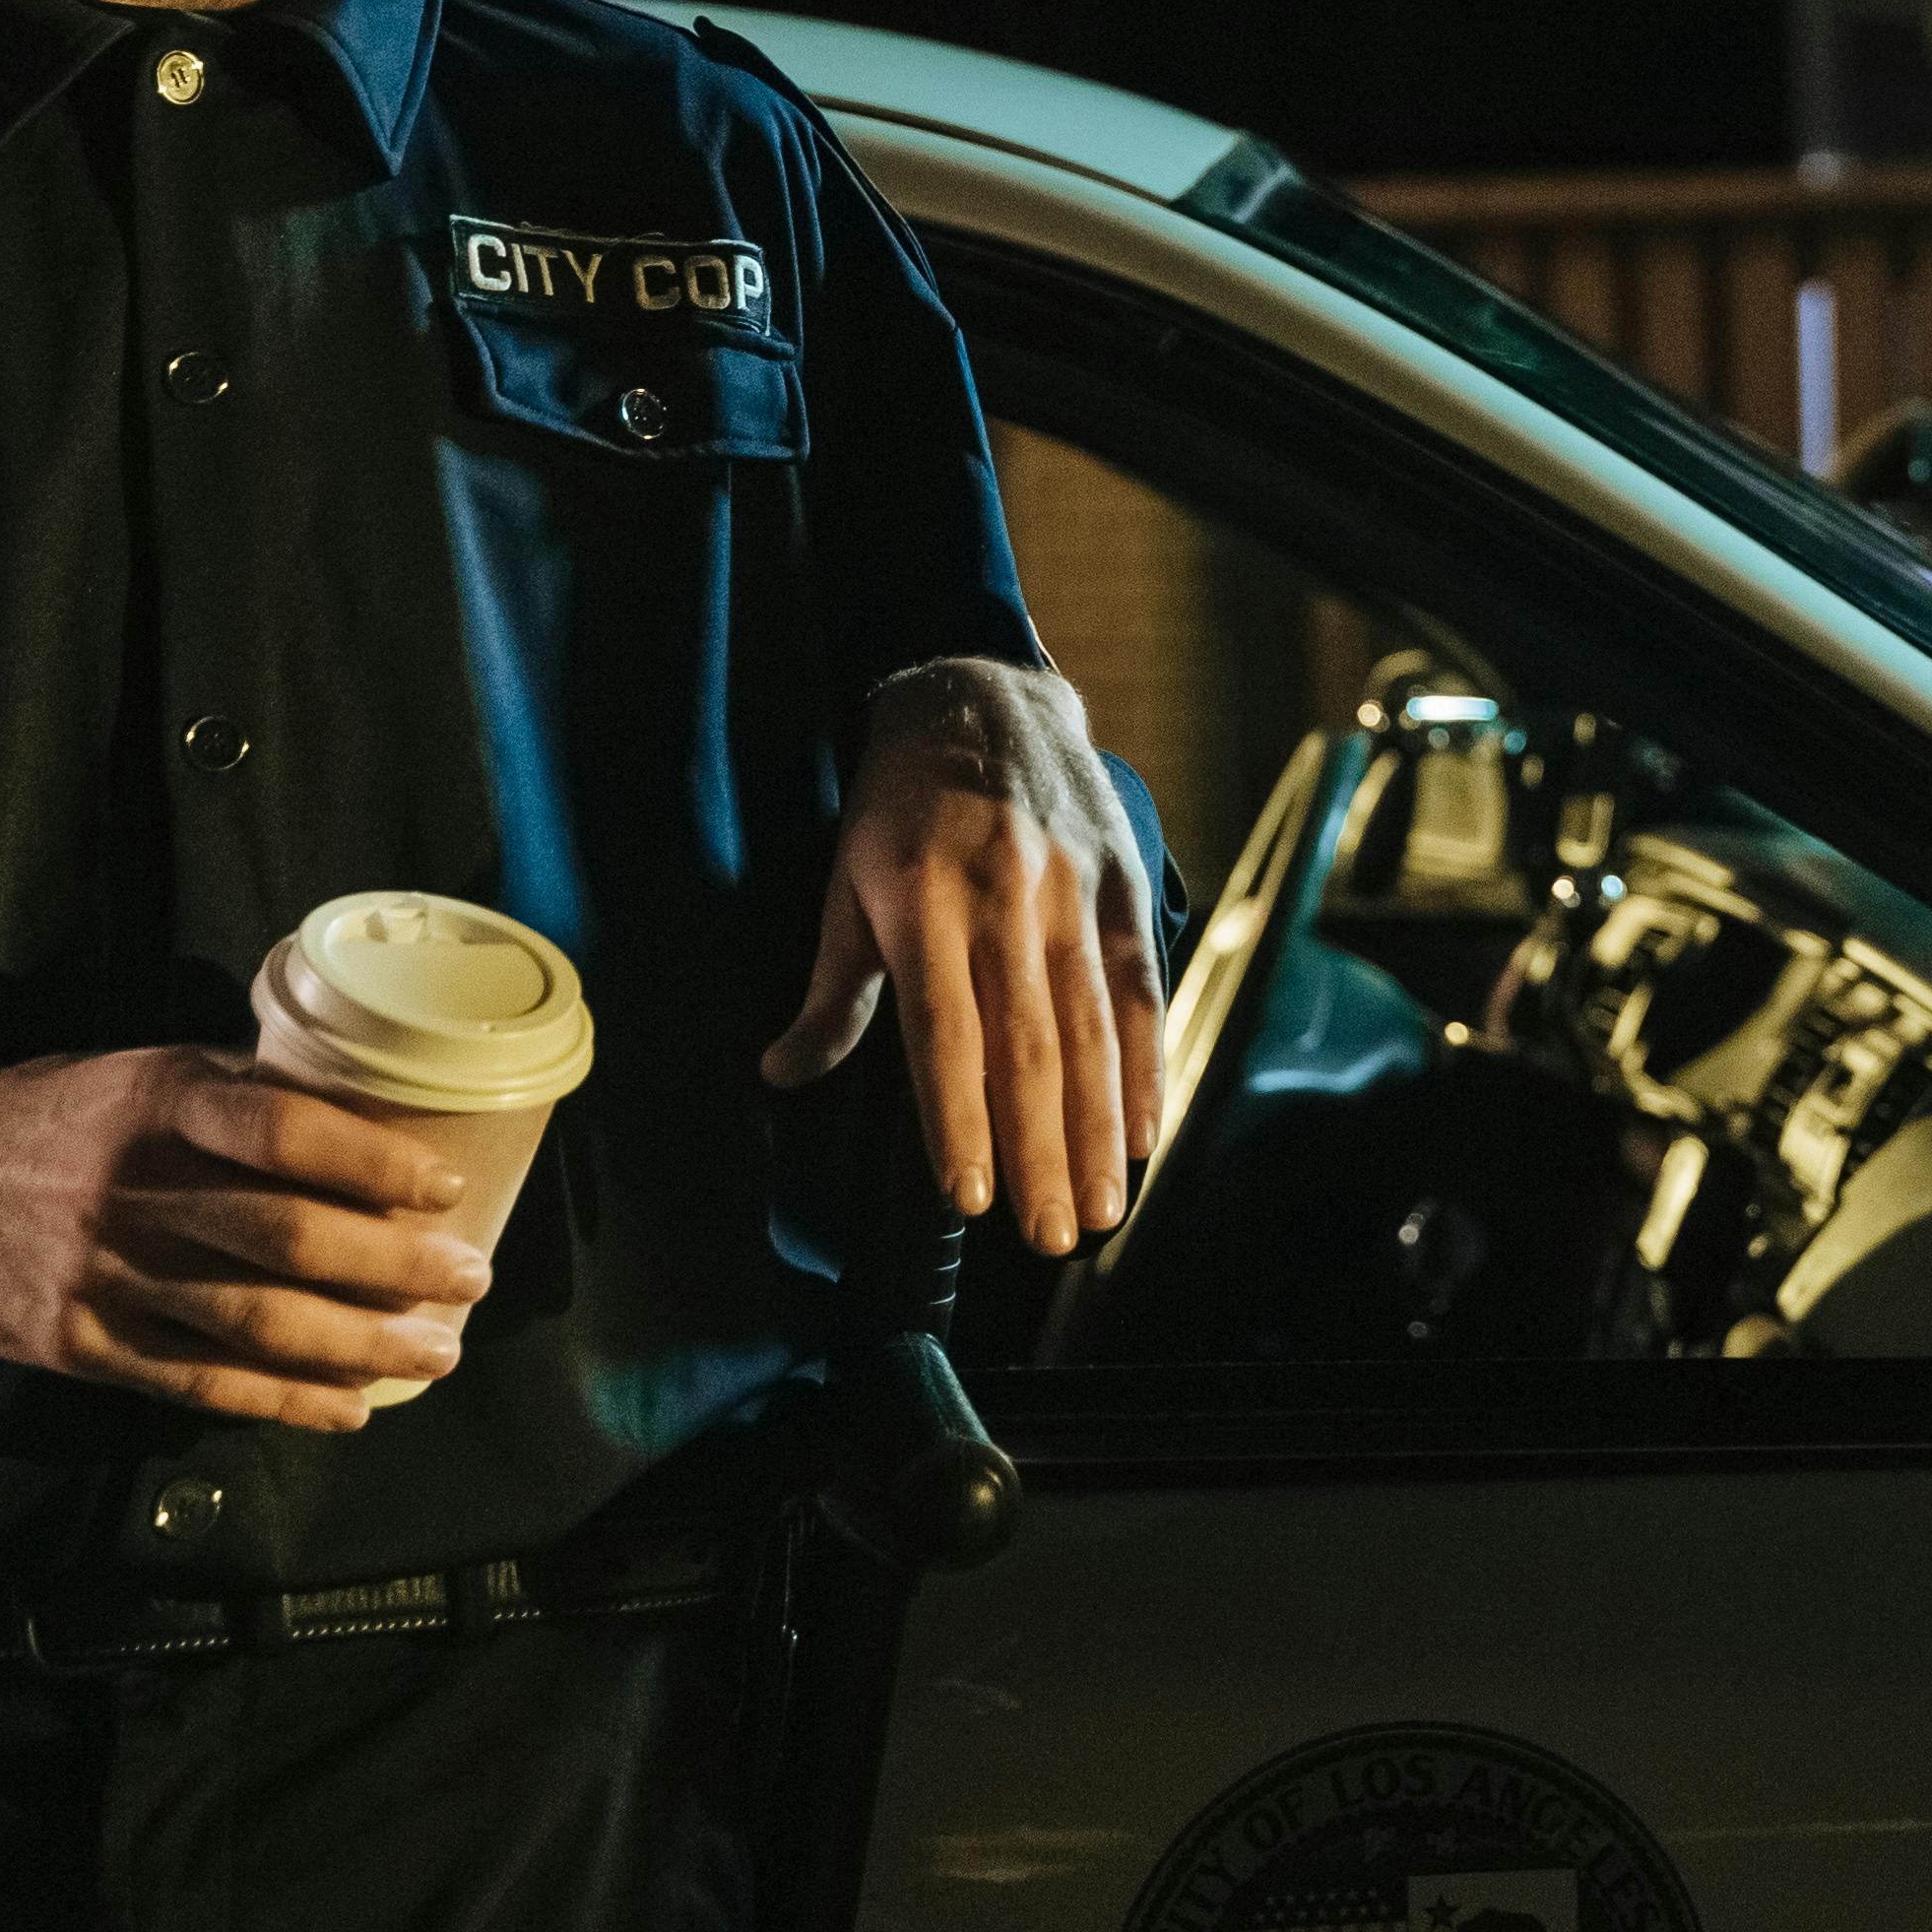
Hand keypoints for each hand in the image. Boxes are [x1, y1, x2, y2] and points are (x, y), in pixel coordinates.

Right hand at [0, 1049, 488, 1432]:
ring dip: (358, 1346)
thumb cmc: (59, 1119)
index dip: (373, 1163)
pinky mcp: (79, 1345)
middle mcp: (131, 1189)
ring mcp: (101, 1275)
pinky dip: (282, 1399)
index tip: (445, 1188)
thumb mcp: (144, 1074)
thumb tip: (372, 1116)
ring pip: (252, 1320)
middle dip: (392, 1268)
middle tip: (469, 1282)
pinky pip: (198, 1380)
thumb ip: (241, 1096)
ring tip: (436, 1353)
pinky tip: (348, 1406)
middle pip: (283, 1237)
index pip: (283, 1131)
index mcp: (157, 1102)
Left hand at [763, 657, 1162, 1254]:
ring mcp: (1071, 891)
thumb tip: (784, 1073)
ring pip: (1091, 1029)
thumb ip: (833, 987)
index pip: (944, 1033)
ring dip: (1100, 1129)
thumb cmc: (901, 804)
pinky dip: (1147, 1064)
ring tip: (1101, 1209)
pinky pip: (1139, 987)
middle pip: (1028, 1047)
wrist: (983, 694)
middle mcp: (1004, 899)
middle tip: (1049, 1237)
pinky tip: (1146, 1133)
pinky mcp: (1121, 885)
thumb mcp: (848, 880)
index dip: (960, 1119)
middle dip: (1042, 1151)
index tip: (971, 1198)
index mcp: (924, 903)